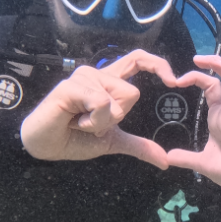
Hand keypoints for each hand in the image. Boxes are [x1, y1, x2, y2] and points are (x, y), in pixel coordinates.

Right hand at [19, 50, 176, 167]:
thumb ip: (139, 146)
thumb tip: (165, 161)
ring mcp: (83, 78)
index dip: (158, 64)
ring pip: (117, 100)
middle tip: (93, 124)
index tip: (174, 80)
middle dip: (118, 117)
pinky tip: (74, 122)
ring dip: (102, 122)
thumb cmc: (75, 139)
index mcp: (109, 83)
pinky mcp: (71, 86)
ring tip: (80, 122)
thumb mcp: (113, 141)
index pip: (138, 60)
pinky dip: (92, 121)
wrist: (46, 146)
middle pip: (132, 92)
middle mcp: (97, 75)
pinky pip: (100, 104)